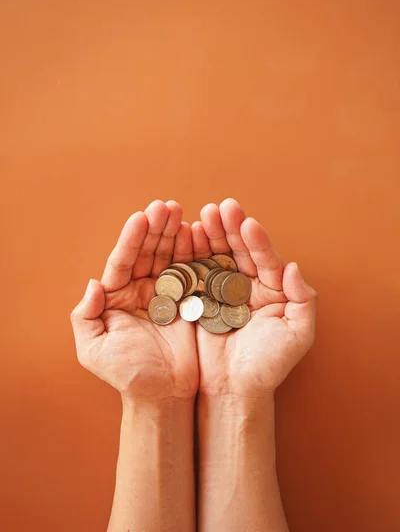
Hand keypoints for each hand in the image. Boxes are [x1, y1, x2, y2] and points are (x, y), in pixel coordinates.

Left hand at [70, 200, 198, 402]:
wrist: (164, 396)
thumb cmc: (127, 375)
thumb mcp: (93, 350)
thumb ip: (86, 317)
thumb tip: (93, 283)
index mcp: (118, 296)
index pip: (123, 261)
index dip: (131, 238)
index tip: (141, 217)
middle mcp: (142, 290)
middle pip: (148, 252)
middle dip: (156, 228)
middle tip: (166, 205)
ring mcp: (168, 293)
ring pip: (170, 256)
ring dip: (175, 233)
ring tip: (181, 212)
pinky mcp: (191, 300)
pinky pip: (193, 272)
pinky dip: (196, 253)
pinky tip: (198, 234)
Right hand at [192, 198, 316, 397]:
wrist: (233, 390)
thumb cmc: (268, 366)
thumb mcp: (298, 335)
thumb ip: (303, 300)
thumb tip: (293, 266)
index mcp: (272, 291)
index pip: (266, 259)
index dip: (258, 241)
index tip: (248, 223)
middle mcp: (247, 286)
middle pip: (239, 250)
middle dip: (230, 229)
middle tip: (221, 208)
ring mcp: (221, 290)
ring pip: (216, 255)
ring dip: (210, 235)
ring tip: (203, 216)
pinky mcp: (199, 298)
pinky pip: (195, 271)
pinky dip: (191, 253)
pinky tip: (187, 236)